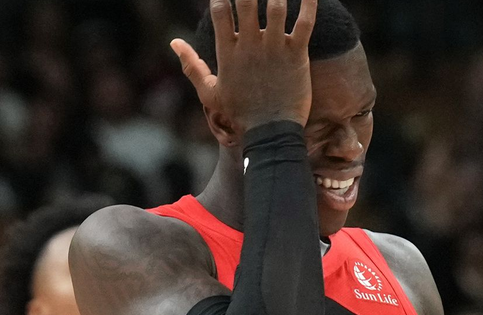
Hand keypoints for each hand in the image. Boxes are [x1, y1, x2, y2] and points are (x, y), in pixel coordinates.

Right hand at [170, 0, 316, 130]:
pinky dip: (309, 4)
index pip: (220, 12)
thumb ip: (191, 66)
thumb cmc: (239, 114)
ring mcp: (275, 49)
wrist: (270, 133)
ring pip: (276, 8)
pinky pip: (305, 23)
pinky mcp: (297, 55)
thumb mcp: (209, 92)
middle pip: (246, 2)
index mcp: (228, 52)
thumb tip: (174, 42)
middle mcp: (251, 46)